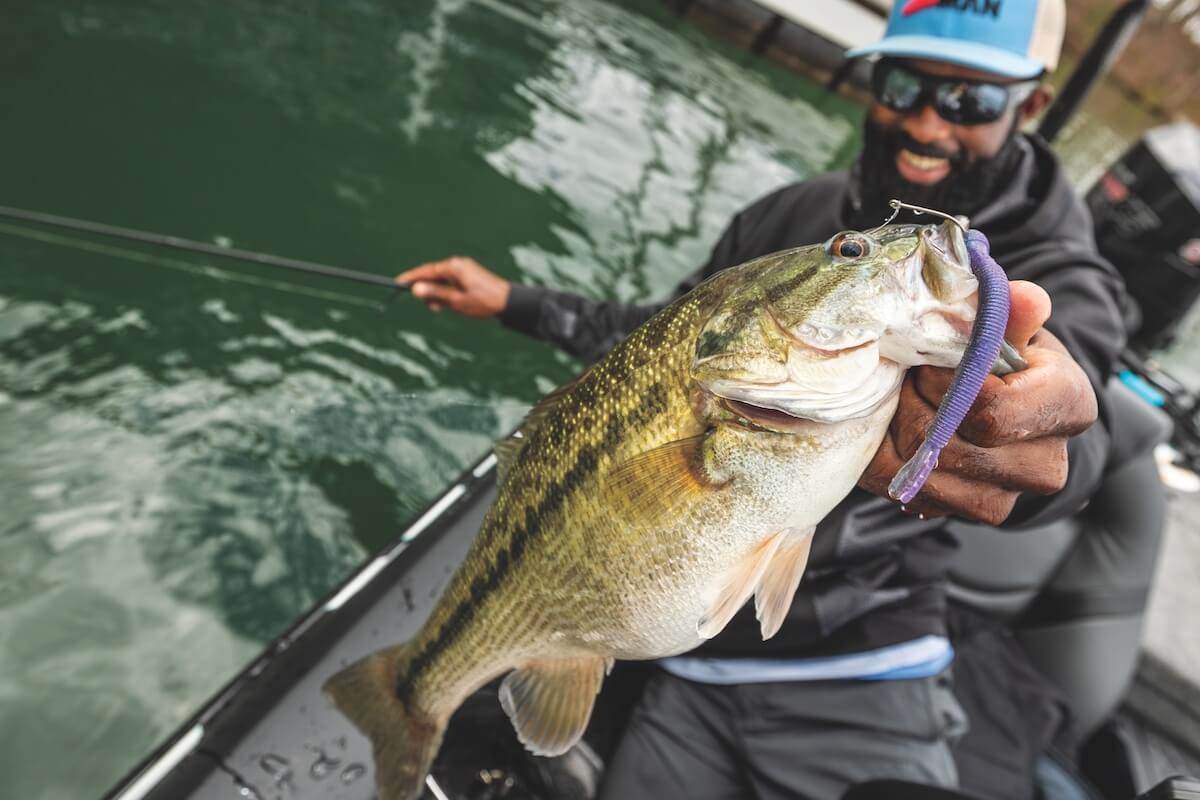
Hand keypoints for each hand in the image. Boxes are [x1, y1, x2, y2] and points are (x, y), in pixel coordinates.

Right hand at [396, 256, 510, 317]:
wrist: (508, 302)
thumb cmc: (483, 302)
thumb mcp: (456, 301)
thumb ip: (435, 294)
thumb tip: (415, 289)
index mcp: (454, 267)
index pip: (426, 270)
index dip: (411, 277)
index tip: (398, 283)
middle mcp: (458, 264)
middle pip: (433, 276)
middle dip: (428, 291)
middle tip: (432, 308)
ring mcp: (464, 269)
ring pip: (442, 281)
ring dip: (438, 295)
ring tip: (444, 309)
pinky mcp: (469, 275)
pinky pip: (451, 282)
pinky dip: (447, 293)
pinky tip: (451, 304)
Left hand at [859, 280, 1097, 525]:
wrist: (999, 399)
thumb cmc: (999, 355)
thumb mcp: (1004, 326)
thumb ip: (1010, 313)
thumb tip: (1026, 297)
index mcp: (1069, 406)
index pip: (989, 411)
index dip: (944, 384)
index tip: (931, 362)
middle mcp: (1049, 464)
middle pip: (952, 446)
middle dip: (917, 406)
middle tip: (912, 381)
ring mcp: (1014, 496)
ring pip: (930, 475)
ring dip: (903, 435)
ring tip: (909, 404)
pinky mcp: (978, 512)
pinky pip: (919, 497)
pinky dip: (900, 466)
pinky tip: (905, 437)